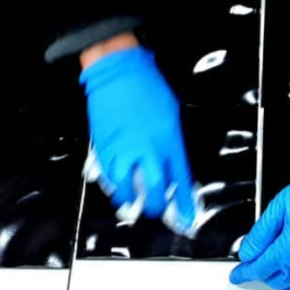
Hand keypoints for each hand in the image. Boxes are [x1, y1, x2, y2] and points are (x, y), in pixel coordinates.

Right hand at [79, 45, 196, 234]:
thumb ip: (171, 142)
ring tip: (131, 202)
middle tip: (154, 207)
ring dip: (129, 199)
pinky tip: (117, 185)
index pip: (180, 178)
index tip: (186, 216)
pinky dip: (113, 184)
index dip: (183, 201)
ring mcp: (124, 150)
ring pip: (127, 187)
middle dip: (156, 205)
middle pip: (154, 189)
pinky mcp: (104, 147)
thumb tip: (170, 164)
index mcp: (169, 139)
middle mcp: (148, 149)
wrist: (118, 72)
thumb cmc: (148, 87)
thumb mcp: (171, 113)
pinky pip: (109, 175)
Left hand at [230, 140, 289, 289]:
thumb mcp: (282, 204)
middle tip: (254, 264)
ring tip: (274, 270)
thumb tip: (249, 250)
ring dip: (282, 282)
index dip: (245, 272)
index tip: (237, 274)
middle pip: (276, 281)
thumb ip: (261, 232)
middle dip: (262, 274)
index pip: (260, 269)